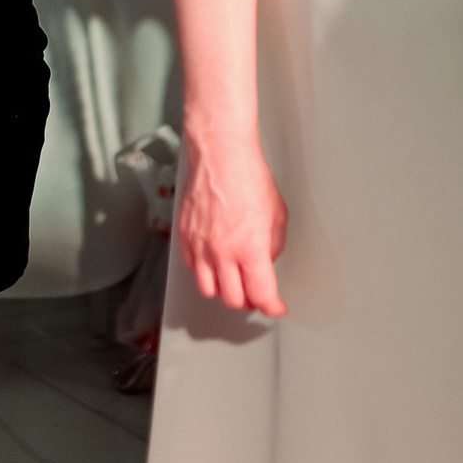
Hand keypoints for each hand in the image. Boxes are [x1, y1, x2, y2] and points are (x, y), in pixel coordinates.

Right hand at [175, 125, 287, 316]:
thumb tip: (266, 261)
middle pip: (234, 300)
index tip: (276, 307)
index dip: (272, 307)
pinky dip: (206, 273)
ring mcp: (200, 246)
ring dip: (225, 291)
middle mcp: (222, 252)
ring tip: (235, 282)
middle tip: (257, 294)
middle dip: (250, 301)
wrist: (220, 155)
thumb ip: (273, 246)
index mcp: (250, 248)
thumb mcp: (277, 215)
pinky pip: (193, 269)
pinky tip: (216, 263)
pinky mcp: (184, 237)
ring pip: (209, 290)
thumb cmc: (248, 176)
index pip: (262, 295)